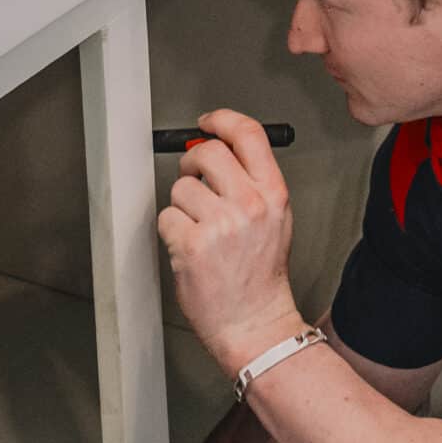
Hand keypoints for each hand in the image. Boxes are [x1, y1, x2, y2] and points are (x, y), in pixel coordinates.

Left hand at [155, 109, 306, 374]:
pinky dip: (173, 232)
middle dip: (191, 164)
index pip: (247, 134)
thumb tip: (214, 149)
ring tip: (201, 231)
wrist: (254, 321)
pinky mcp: (191, 245)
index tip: (207, 123)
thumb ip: (250, 181)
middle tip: (193, 180)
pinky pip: (167, 218)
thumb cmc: (261, 275)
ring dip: (182, 207)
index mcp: (273, 194)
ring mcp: (219, 225)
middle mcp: (249, 205)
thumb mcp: (274, 219)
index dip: (221, 120)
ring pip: (180, 188)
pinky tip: (191, 250)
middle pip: (206, 153)